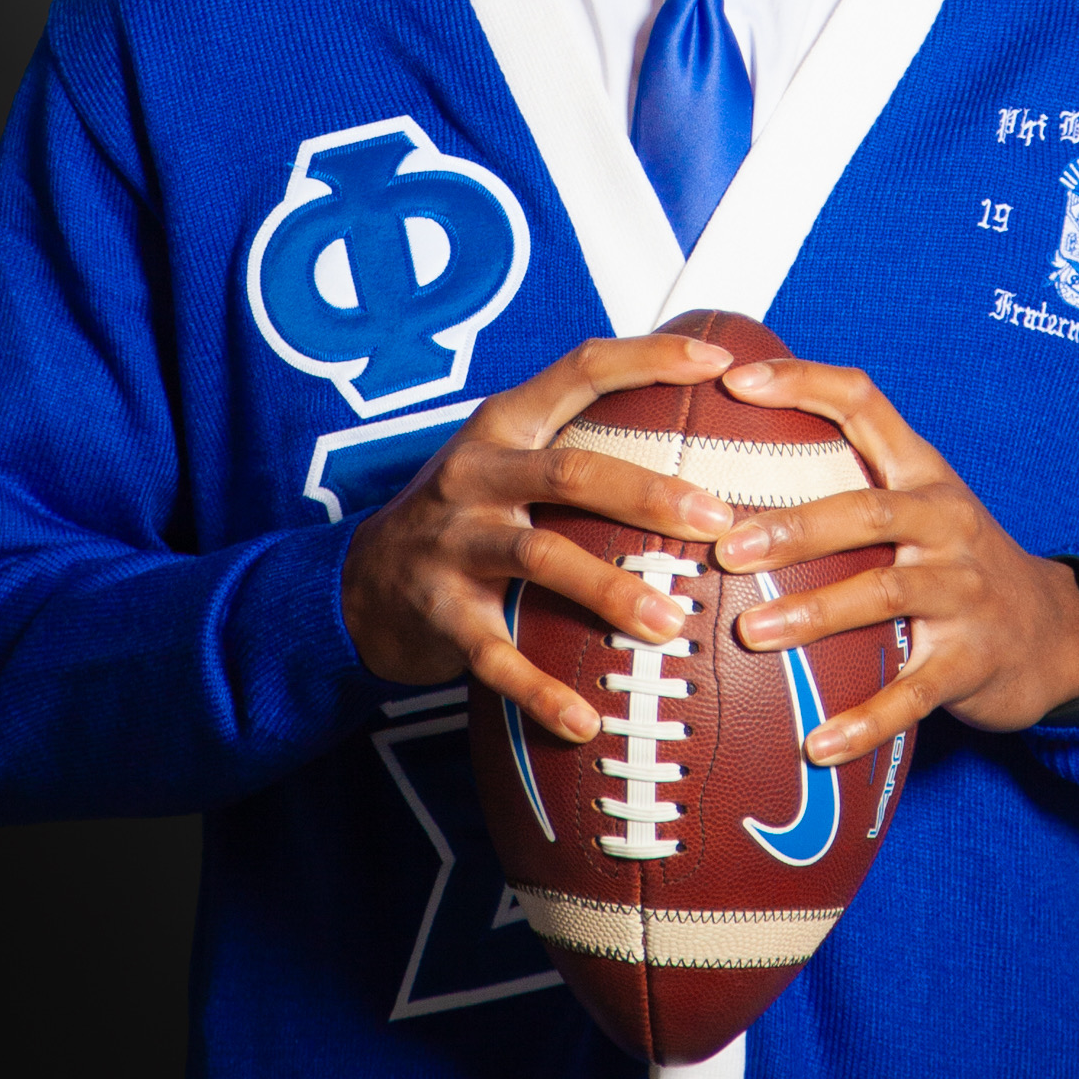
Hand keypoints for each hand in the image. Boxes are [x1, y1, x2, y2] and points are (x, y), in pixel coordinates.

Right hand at [340, 333, 738, 744]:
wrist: (358, 583)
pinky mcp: (441, 613)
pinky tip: (588, 720)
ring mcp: (455, 544)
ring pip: (541, 557)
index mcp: (504, 424)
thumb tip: (697, 430)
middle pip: (571, 471)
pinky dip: (541, 689)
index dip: (649, 358)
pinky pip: (496, 655)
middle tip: (718, 518)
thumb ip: (579, 438)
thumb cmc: (464, 512)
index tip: (719, 360)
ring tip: (671, 623)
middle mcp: (476, 475)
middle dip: (647, 492)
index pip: (581, 369)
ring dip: (610, 589)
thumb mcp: (505, 456)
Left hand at [713, 358, 1078, 763]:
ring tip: (751, 633)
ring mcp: (964, 592)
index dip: (802, 383)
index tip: (735, 381)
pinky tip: (817, 745)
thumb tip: (732, 463)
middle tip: (727, 547)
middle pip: (867, 512)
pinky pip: (912, 693)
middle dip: (794, 527)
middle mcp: (947, 523)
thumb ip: (849, 481)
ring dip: (814, 614)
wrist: (1058, 632)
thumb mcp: (920, 506)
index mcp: (923, 474)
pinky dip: (864, 720)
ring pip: (885, 594)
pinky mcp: (972, 661)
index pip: (864, 404)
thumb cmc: (959, 562)